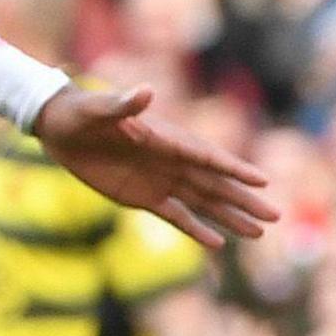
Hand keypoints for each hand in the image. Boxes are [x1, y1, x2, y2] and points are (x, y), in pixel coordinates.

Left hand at [36, 85, 276, 246]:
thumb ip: (123, 105)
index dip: (233, 169)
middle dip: (244, 200)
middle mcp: (171, 161)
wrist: (59, 128)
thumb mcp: (98, 109)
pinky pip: (175, 216)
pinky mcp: (143, 197)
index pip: (207, 156)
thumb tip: (145, 91)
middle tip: (276, 216)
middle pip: (215, 184)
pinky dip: (196, 230)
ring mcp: (160, 181)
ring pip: (203, 203)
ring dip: (230, 217)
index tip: (262, 181)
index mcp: (166, 139)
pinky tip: (219, 244)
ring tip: (260, 232)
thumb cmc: (80, 112)